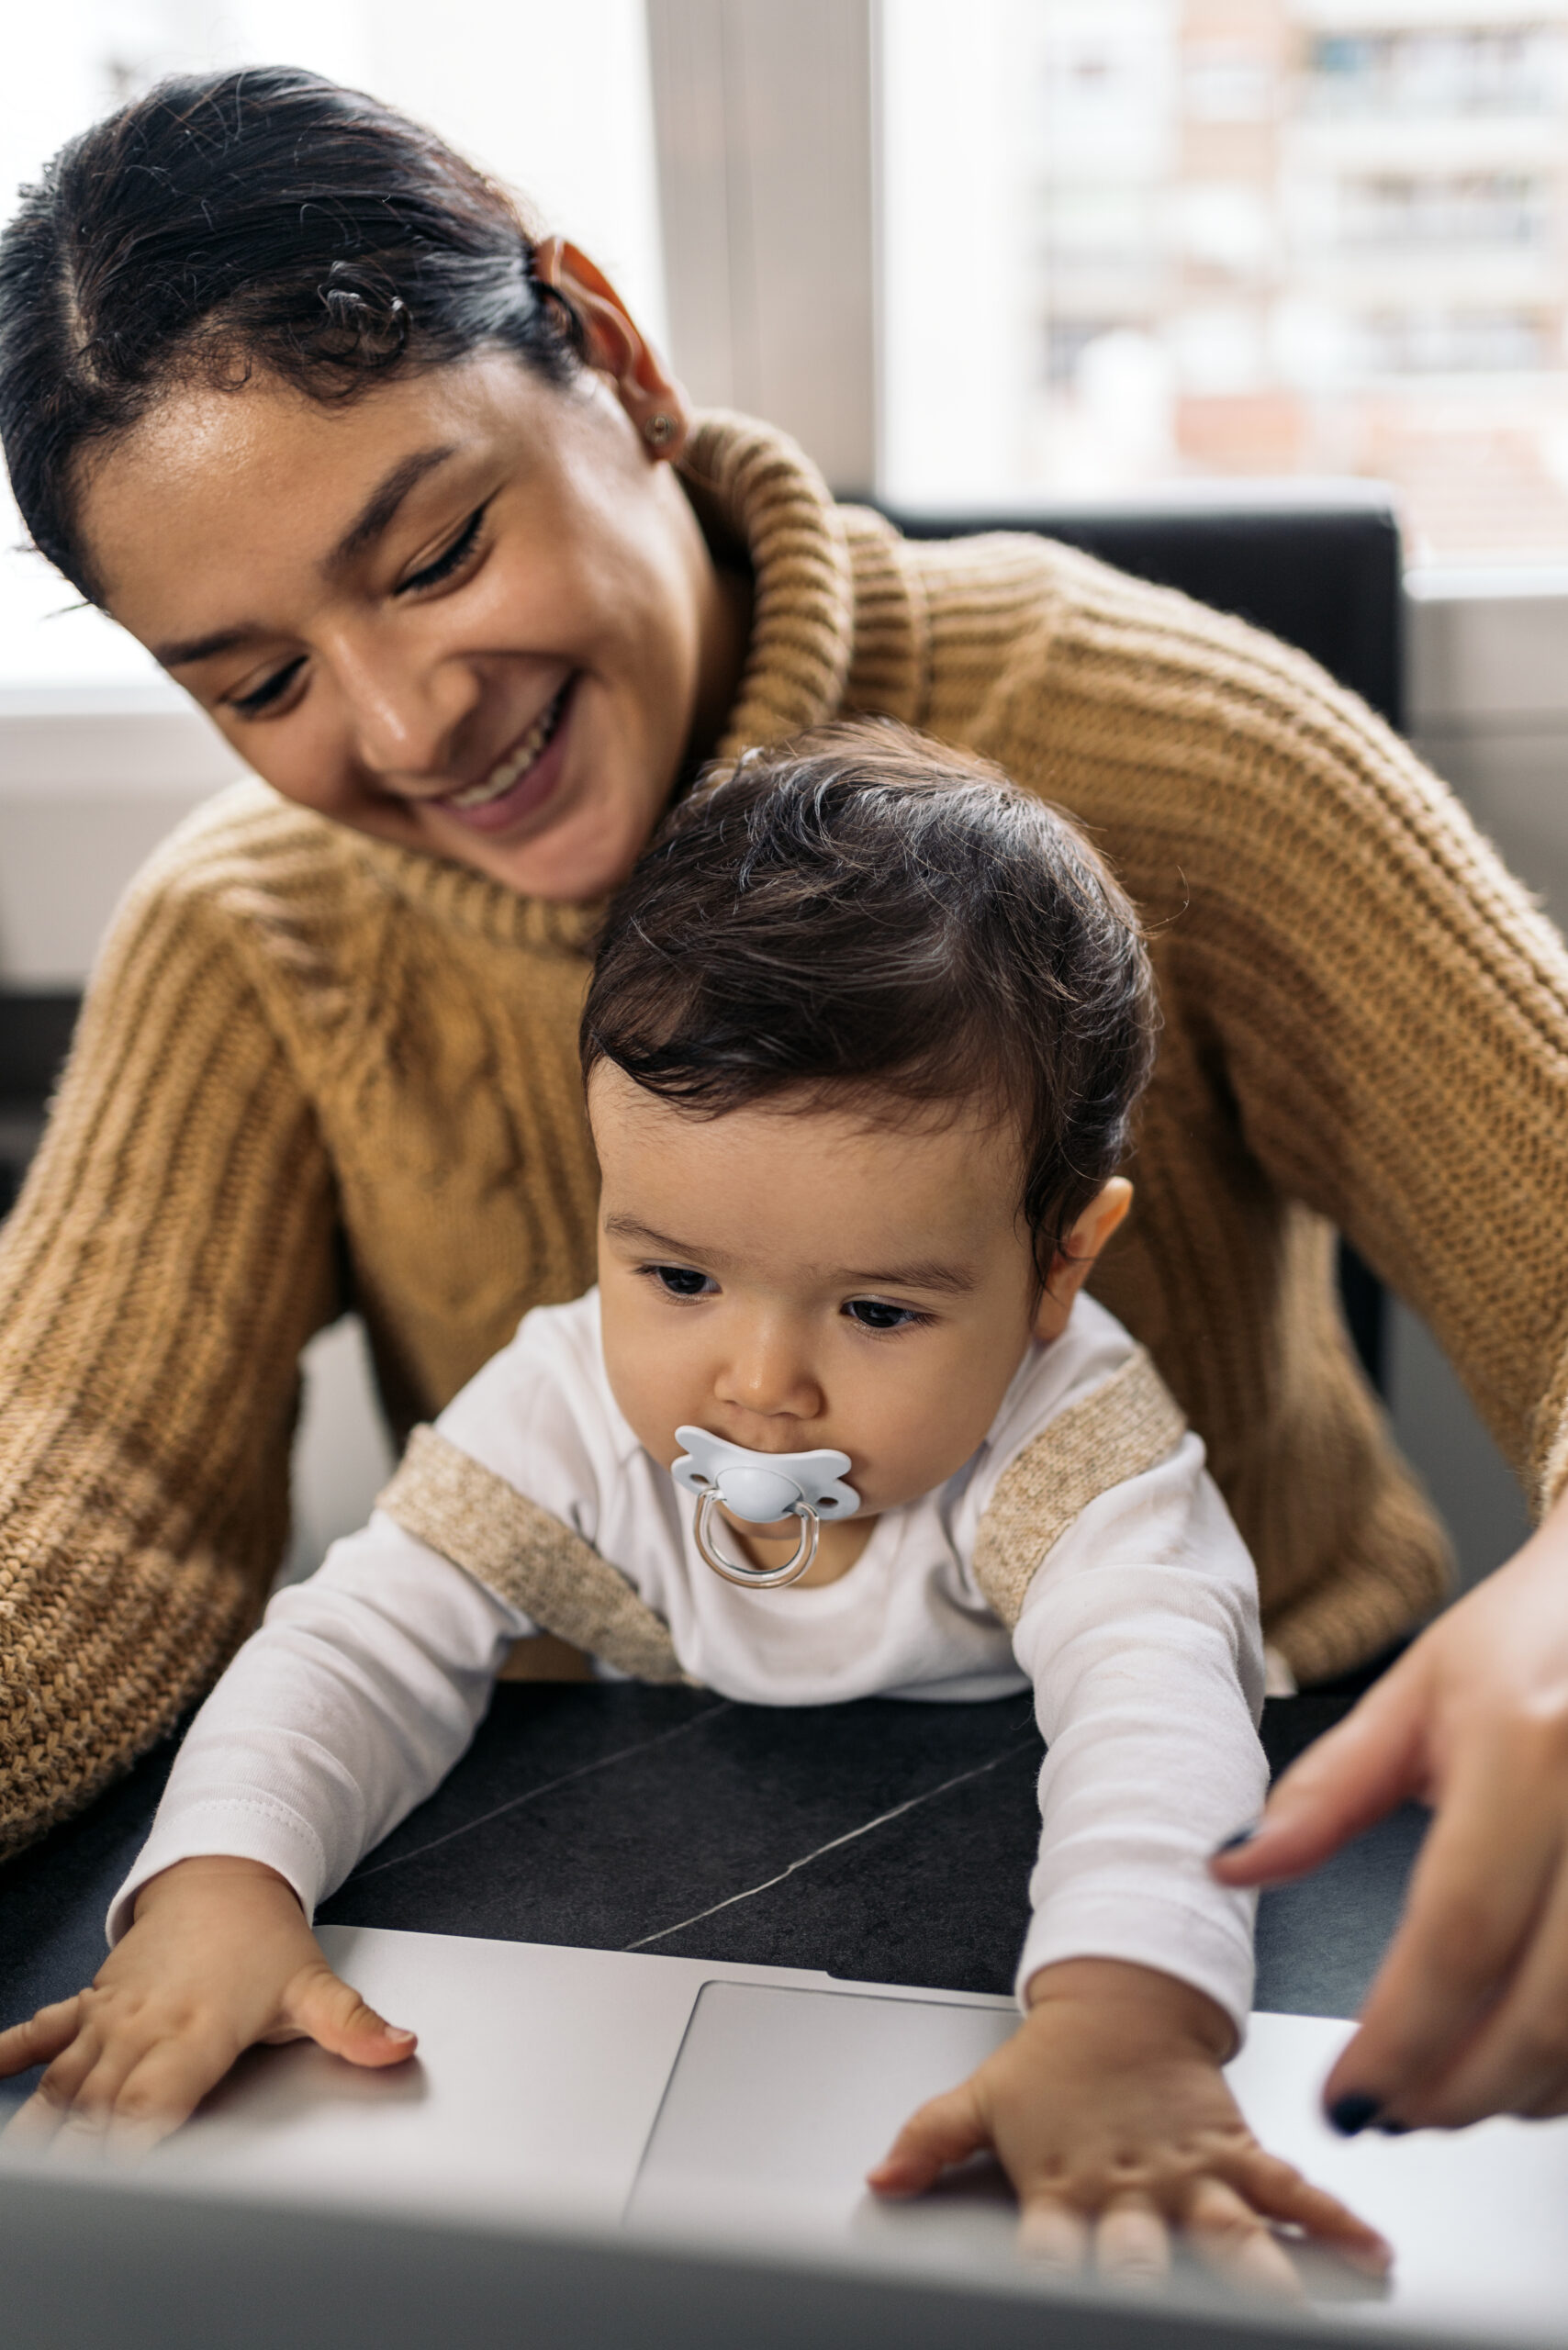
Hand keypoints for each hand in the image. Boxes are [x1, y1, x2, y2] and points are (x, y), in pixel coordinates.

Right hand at [0, 1855, 415, 2156]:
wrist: (223, 1877)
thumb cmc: (266, 1940)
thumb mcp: (314, 1984)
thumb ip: (354, 2025)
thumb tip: (400, 2047)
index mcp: (198, 2030)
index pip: (156, 2099)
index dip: (135, 2140)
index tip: (122, 2177)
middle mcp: (146, 2025)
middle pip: (103, 2104)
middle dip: (83, 2157)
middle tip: (68, 2198)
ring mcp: (112, 2015)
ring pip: (67, 2081)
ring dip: (44, 2126)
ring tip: (29, 2172)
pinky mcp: (91, 2004)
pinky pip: (41, 2034)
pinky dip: (9, 2056)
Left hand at [867, 1958, 1388, 2295]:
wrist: (1123, 1994)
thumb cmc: (1055, 2062)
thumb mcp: (983, 2097)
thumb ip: (932, 2139)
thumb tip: (881, 2177)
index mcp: (1064, 2180)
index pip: (1053, 2244)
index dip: (1054, 2276)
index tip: (1056, 2298)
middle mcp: (1132, 2184)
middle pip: (1148, 2251)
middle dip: (1159, 2285)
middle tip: (1177, 2310)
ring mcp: (1189, 2171)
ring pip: (1228, 2230)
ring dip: (1256, 2271)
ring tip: (1287, 2307)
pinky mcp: (1236, 2151)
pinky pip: (1290, 2189)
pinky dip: (1332, 2220)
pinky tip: (1370, 2254)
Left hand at [1212, 1483, 1567, 2132]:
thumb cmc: (1532, 1635)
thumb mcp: (1416, 1694)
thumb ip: (1324, 1794)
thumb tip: (1231, 1866)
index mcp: (1529, 1750)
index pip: (1457, 1933)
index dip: (1400, 2037)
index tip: (1348, 2096)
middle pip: (1540, 2011)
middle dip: (1455, 2090)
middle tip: (1391, 2112)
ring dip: (1520, 2091)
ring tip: (1447, 2093)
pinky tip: (1530, 2061)